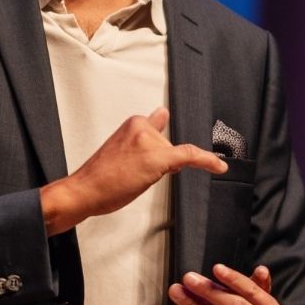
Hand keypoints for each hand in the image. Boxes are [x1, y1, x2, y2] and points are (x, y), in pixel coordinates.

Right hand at [40, 107, 224, 234]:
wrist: (85, 190)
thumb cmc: (100, 175)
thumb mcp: (122, 146)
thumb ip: (146, 131)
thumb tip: (164, 114)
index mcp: (134, 122)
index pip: (161, 131)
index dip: (165, 144)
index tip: (186, 132)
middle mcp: (143, 126)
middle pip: (168, 148)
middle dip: (159, 164)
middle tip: (132, 174)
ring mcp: (150, 141)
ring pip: (172, 158)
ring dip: (158, 173)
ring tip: (131, 178)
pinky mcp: (158, 158)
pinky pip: (189, 156)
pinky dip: (207, 161)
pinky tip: (219, 166)